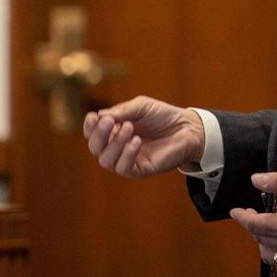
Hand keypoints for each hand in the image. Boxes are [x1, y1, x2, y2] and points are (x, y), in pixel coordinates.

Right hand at [83, 95, 205, 177]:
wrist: (187, 127)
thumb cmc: (163, 115)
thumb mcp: (141, 106)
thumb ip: (122, 111)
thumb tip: (99, 116)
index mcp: (113, 131)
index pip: (92, 133)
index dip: (89, 126)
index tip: (93, 116)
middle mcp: (117, 147)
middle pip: (95, 148)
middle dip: (99, 134)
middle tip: (110, 121)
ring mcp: (128, 159)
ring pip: (106, 160)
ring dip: (114, 144)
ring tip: (129, 128)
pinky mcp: (140, 169)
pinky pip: (123, 168)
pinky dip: (126, 155)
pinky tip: (136, 142)